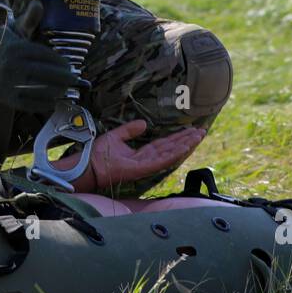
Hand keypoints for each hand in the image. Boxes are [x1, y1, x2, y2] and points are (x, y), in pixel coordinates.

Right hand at [0, 24, 75, 114]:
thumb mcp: (11, 31)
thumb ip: (28, 20)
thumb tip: (39, 4)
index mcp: (16, 48)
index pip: (45, 55)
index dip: (60, 62)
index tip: (69, 65)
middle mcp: (12, 66)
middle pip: (45, 74)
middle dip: (64, 78)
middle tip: (74, 79)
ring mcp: (9, 84)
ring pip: (40, 90)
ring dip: (57, 92)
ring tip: (66, 90)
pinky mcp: (7, 98)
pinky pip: (30, 104)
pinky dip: (44, 104)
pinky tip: (53, 101)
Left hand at [55, 119, 205, 191]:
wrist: (89, 165)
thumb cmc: (99, 154)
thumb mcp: (116, 136)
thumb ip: (130, 130)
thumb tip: (144, 123)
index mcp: (142, 153)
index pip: (164, 144)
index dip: (178, 136)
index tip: (190, 129)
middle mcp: (147, 160)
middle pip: (172, 148)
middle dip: (187, 139)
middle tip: (202, 131)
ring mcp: (147, 165)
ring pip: (171, 153)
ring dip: (186, 144)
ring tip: (199, 136)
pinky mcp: (144, 169)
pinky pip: (163, 160)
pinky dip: (176, 153)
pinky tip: (186, 146)